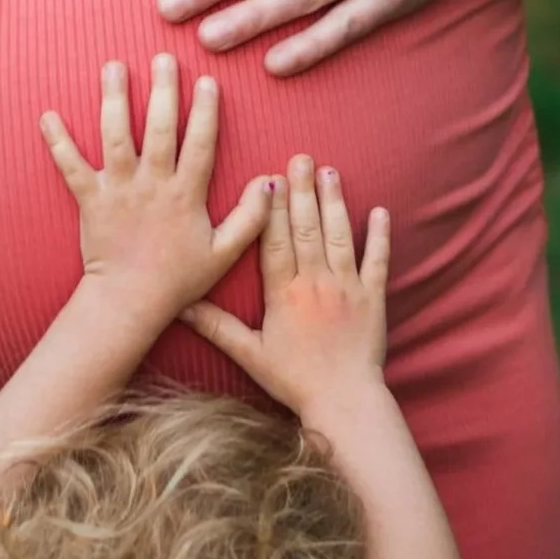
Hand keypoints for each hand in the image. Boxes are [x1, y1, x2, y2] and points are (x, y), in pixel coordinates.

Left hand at [39, 55, 273, 322]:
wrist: (129, 302)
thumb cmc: (179, 280)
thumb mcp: (225, 252)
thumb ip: (250, 217)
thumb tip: (269, 182)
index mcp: (186, 194)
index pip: (200, 143)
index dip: (205, 110)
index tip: (208, 80)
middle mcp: (152, 184)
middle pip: (159, 128)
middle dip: (162, 89)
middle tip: (163, 57)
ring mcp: (118, 190)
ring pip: (116, 136)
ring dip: (114, 99)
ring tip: (113, 67)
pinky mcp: (89, 200)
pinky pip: (70, 166)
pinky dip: (57, 141)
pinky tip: (48, 115)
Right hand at [183, 156, 390, 416]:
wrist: (343, 402)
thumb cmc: (294, 381)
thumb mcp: (249, 355)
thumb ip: (217, 327)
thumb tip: (180, 307)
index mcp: (283, 293)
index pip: (273, 241)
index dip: (271, 209)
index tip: (269, 178)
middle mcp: (315, 282)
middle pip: (306, 228)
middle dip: (303, 191)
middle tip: (301, 157)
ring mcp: (347, 287)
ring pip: (339, 235)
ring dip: (334, 202)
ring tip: (330, 172)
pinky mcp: (373, 298)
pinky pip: (377, 260)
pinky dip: (379, 235)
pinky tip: (379, 210)